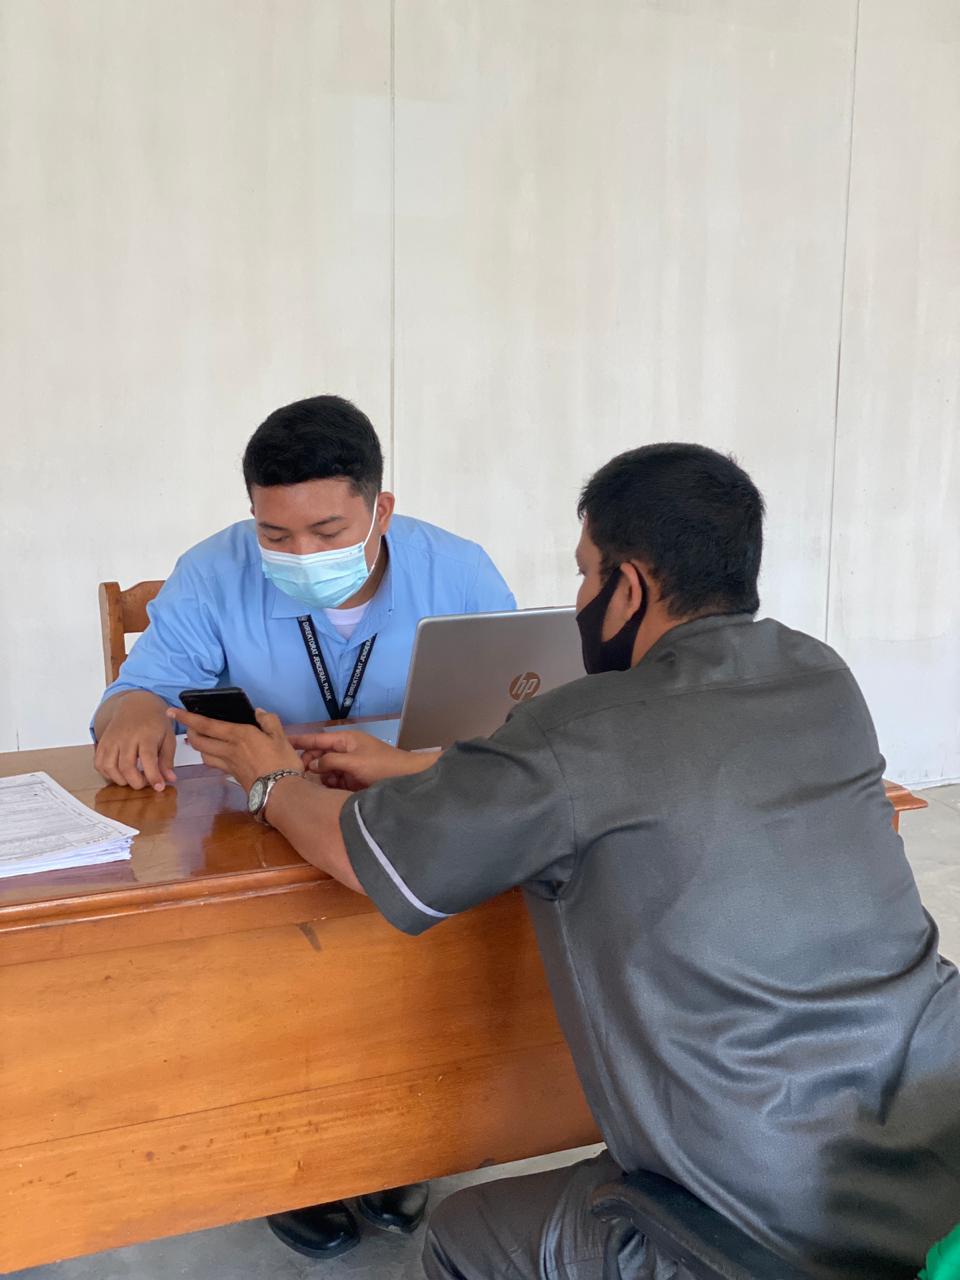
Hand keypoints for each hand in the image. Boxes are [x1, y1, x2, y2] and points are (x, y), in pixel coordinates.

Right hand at [94, 691, 176, 790]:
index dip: (153, 776)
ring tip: (133, 778)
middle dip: (136, 782)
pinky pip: (99, 763)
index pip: (148, 758)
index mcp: (146, 734)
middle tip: (146, 783)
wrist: (136, 705)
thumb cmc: (154, 722)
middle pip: (126, 766)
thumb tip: (169, 779)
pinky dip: (107, 774)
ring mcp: (112, 740)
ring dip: (121, 780)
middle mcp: (126, 737)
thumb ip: (167, 759)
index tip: (159, 787)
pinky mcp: (102, 743)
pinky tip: (120, 773)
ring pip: (109, 767)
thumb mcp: (168, 737)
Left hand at [171, 706, 303, 792]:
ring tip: (199, 739)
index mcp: (238, 735)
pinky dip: (208, 757)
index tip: (171, 712)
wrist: (280, 792)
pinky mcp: (232, 775)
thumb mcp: (280, 736)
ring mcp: (228, 764)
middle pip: (198, 741)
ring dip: (197, 746)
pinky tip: (215, 755)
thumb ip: (268, 720)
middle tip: (189, 725)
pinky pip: (213, 764)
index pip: (205, 725)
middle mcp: (228, 749)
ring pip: (202, 754)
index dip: (186, 718)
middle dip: (189, 732)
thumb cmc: (281, 762)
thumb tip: (258, 712)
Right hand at [288, 731, 436, 790]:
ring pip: (326, 770)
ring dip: (317, 777)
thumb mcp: (354, 762)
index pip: (317, 739)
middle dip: (308, 764)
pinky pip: (335, 781)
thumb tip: (312, 764)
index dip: (299, 741)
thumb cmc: (382, 766)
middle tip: (296, 775)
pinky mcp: (354, 779)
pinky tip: (320, 793)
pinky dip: (328, 785)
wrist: (407, 779)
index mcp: (345, 740)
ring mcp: (350, 766)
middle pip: (319, 755)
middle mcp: (345, 751)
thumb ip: (331, 761)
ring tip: (305, 785)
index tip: (282, 741)